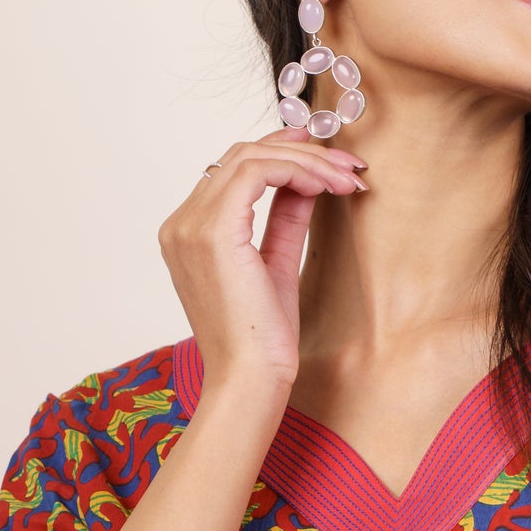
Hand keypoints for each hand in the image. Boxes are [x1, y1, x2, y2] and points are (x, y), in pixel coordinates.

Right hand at [157, 126, 365, 398]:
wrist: (250, 378)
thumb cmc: (262, 338)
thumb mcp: (276, 264)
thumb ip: (284, 218)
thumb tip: (307, 180)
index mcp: (188, 233)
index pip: (233, 170)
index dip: (283, 155)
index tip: (327, 161)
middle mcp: (180, 224)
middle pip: (241, 155)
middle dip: (302, 152)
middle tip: (349, 166)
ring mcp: (191, 225)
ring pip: (250, 156)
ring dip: (307, 160)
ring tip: (347, 179)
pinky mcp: (213, 231)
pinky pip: (256, 172)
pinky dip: (297, 170)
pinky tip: (327, 186)